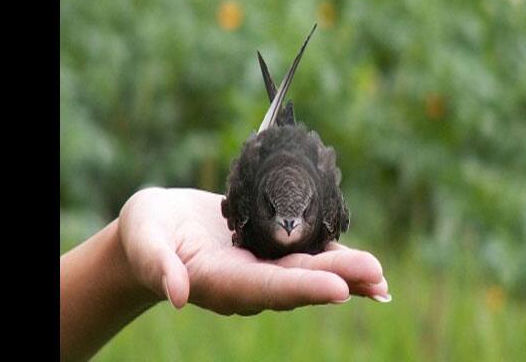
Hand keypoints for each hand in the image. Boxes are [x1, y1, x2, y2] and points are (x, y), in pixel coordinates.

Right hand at [118, 187, 389, 315]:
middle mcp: (246, 281)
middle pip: (296, 282)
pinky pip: (306, 257)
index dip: (301, 288)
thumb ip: (159, 266)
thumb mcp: (144, 242)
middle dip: (338, 278)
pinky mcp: (268, 252)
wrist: (157, 230)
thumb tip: (178, 295)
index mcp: (218, 281)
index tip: (338, 289)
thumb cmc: (144, 233)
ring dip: (346, 274)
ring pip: (308, 273)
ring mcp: (260, 268)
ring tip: (381, 275)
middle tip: (376, 274)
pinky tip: (366, 267)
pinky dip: (337, 261)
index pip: (264, 288)